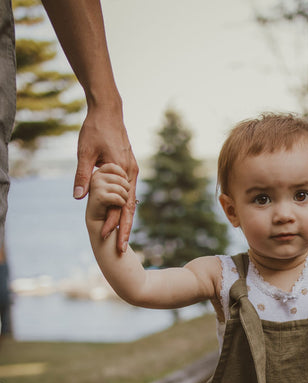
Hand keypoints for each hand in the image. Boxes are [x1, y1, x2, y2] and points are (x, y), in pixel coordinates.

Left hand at [74, 104, 138, 251]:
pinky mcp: (130, 168)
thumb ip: (82, 175)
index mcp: (122, 172)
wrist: (108, 111)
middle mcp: (131, 174)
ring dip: (126, 221)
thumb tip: (77, 197)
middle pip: (130, 209)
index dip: (114, 223)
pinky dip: (126, 208)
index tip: (107, 237)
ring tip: (122, 239)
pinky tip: (122, 218)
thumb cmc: (95, 129)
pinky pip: (130, 193)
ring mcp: (132, 172)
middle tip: (122, 249)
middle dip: (125, 230)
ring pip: (131, 203)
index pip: (119, 205)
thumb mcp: (84, 151)